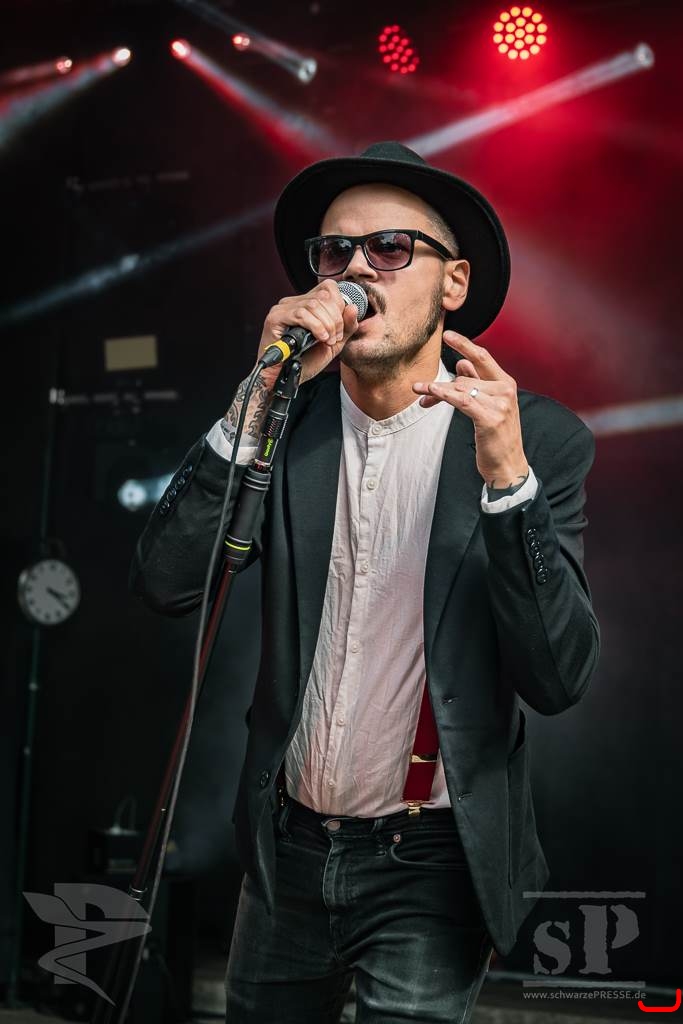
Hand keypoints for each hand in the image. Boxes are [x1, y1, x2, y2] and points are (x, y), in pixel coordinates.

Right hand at [257, 280, 358, 387]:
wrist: (286, 378)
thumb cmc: (305, 362)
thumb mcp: (334, 344)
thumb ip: (346, 327)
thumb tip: (354, 307)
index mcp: (307, 304)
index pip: (329, 288)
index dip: (340, 305)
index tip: (341, 329)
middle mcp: (294, 302)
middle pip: (323, 296)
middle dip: (336, 318)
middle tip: (335, 338)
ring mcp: (283, 308)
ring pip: (314, 304)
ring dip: (327, 324)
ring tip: (327, 340)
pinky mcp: (276, 317)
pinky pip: (301, 314)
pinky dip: (315, 326)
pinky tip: (320, 338)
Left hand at [412, 331, 528, 487]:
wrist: (508, 467)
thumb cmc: (496, 438)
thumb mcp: (489, 407)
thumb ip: (476, 384)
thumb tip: (461, 365)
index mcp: (506, 384)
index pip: (483, 357)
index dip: (464, 344)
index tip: (447, 335)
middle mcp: (505, 390)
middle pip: (464, 375)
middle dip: (440, 381)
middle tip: (418, 386)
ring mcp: (499, 404)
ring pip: (459, 387)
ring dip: (435, 390)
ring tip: (419, 393)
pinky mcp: (489, 418)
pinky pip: (460, 400)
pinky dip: (442, 395)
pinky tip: (430, 393)